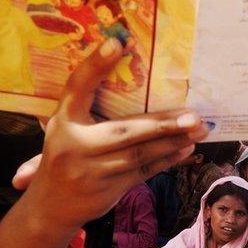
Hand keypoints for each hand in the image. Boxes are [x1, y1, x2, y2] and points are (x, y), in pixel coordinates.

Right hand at [14, 38, 208, 230]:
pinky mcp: (106, 191)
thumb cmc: (65, 152)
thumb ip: (88, 100)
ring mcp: (90, 171)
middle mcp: (74, 144)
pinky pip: (142, 172)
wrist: (49, 205)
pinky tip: (185, 149)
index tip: (119, 42)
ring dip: (172, 142)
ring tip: (198, 130)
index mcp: (63, 119)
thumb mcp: (66, 123)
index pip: (78, 86)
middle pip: (124, 130)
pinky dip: (166, 160)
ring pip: (139, 154)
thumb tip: (120, 57)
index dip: (96, 64)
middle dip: (162, 123)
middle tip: (193, 115)